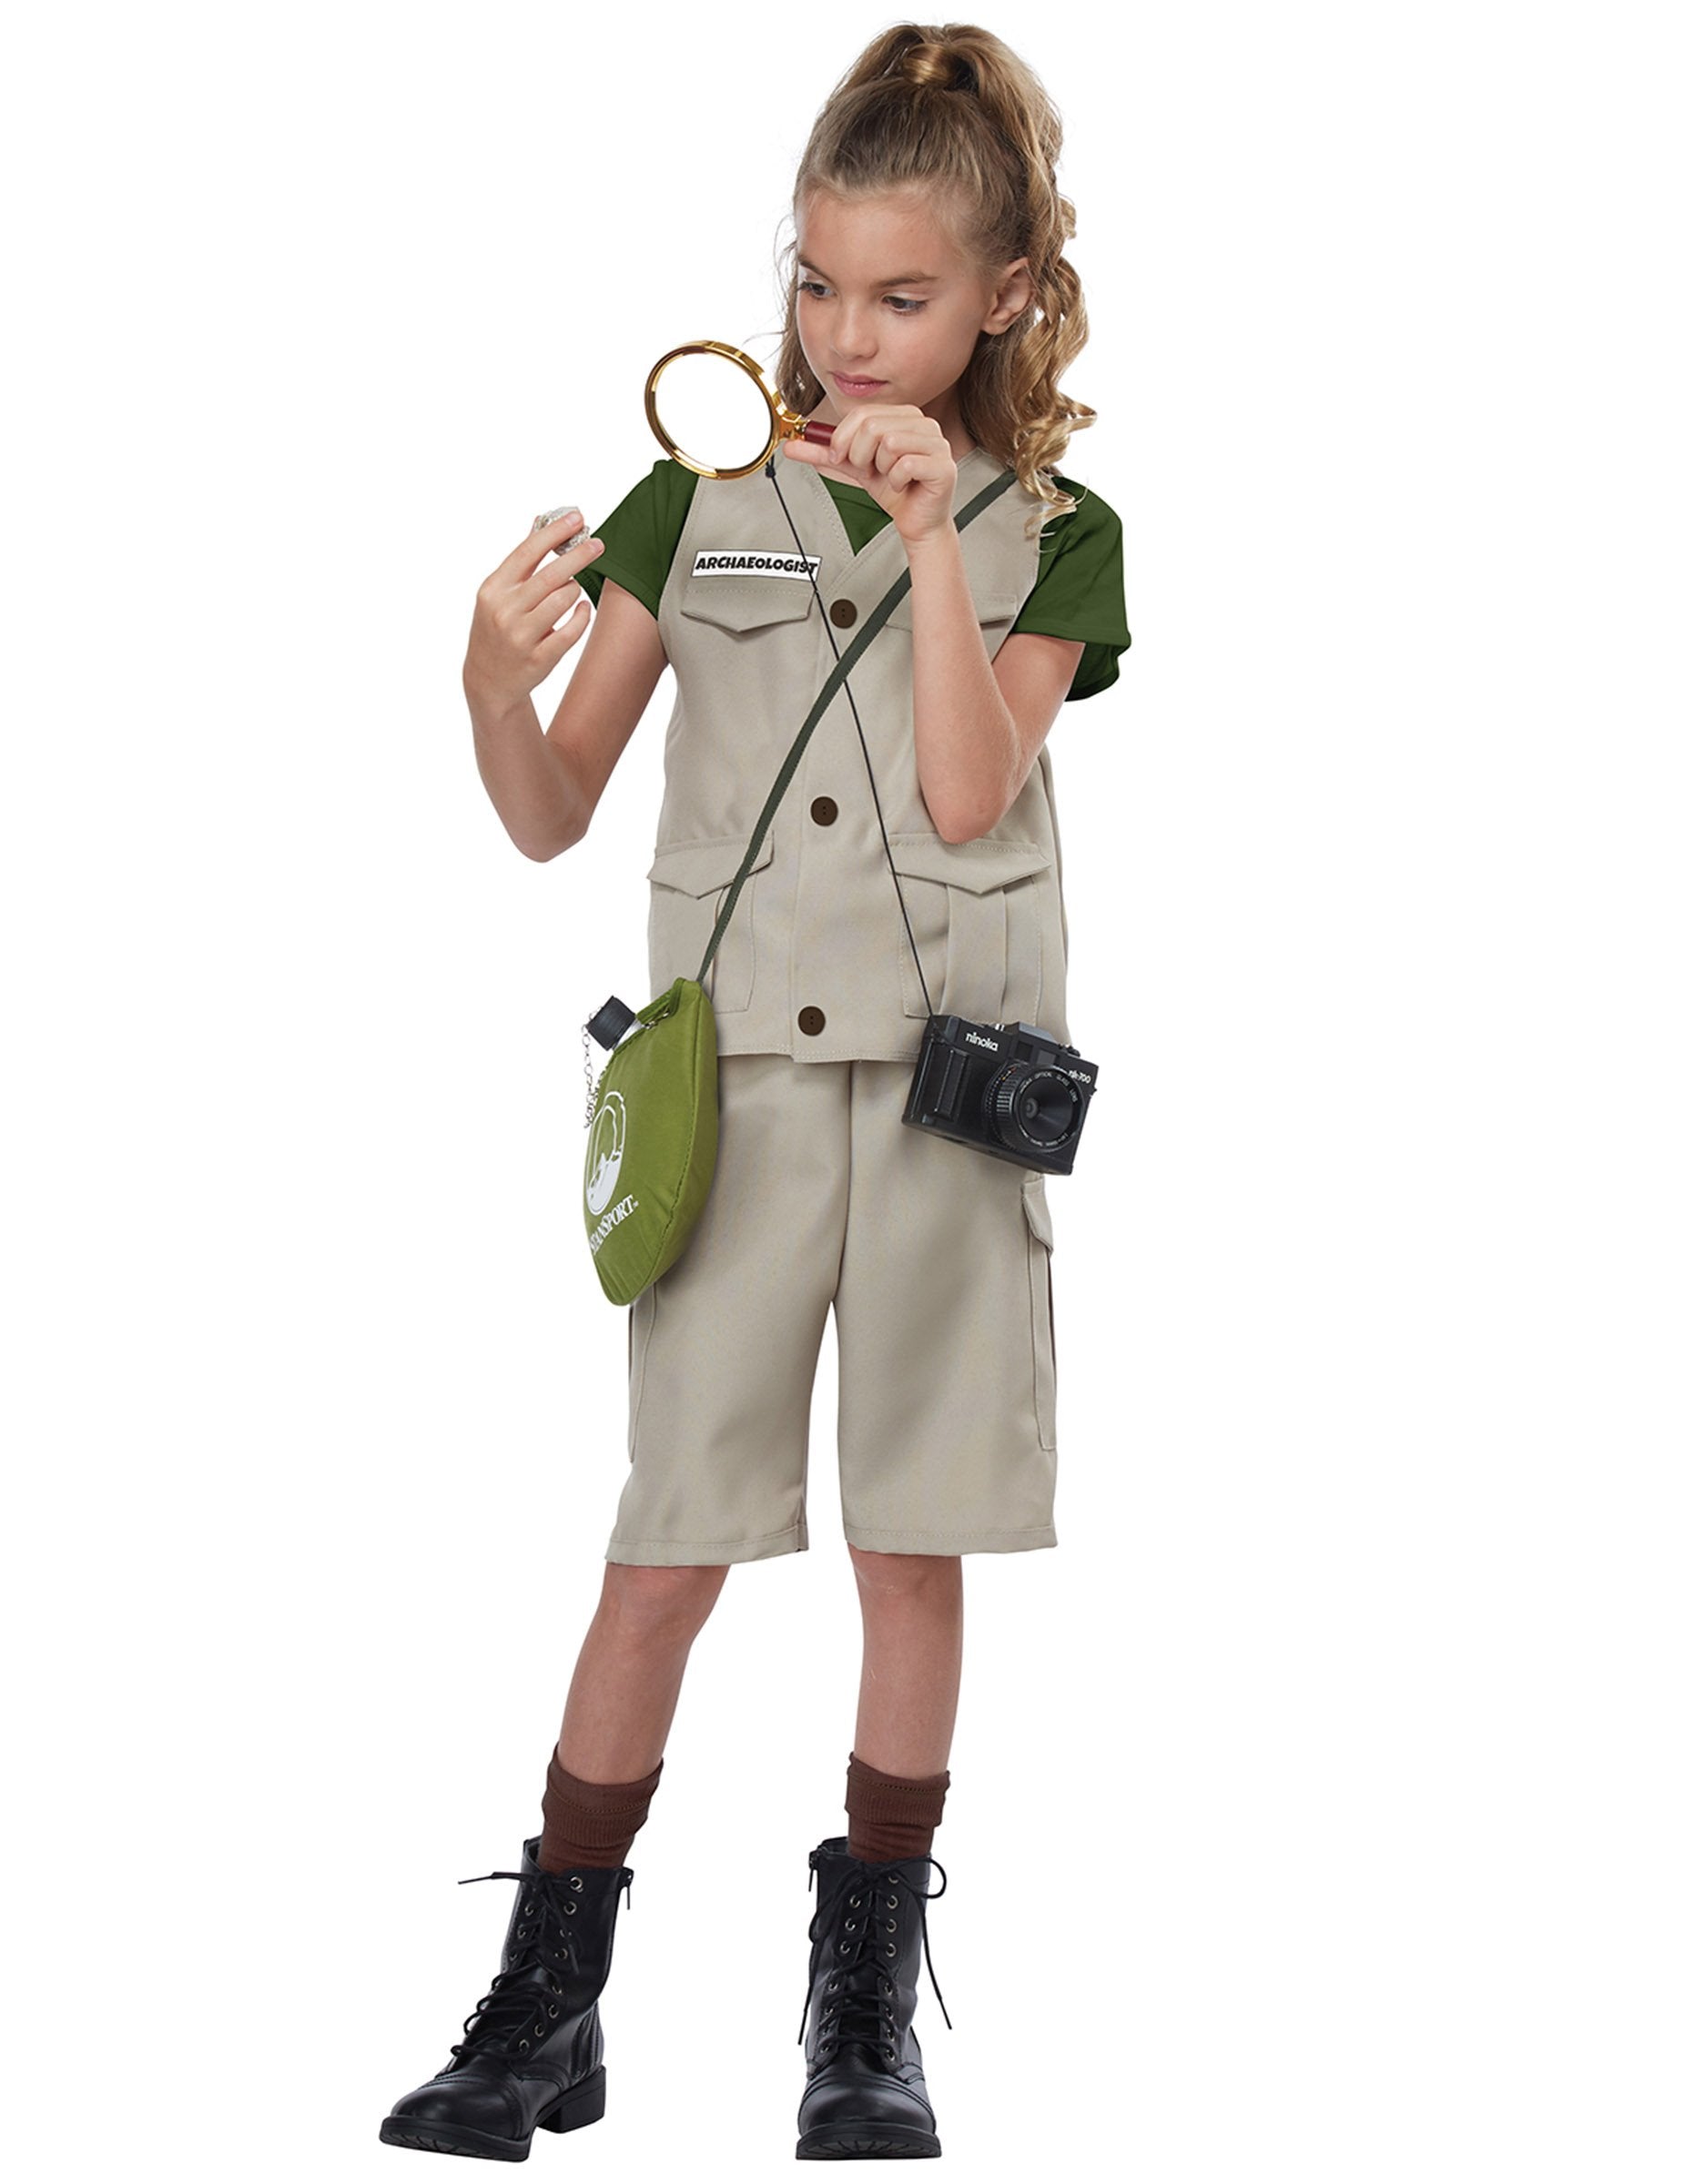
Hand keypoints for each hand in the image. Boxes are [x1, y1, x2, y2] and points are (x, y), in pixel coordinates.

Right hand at [463, 509, 605, 712]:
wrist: (488, 680)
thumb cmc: (497, 629)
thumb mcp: (499, 594)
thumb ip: (522, 561)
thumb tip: (540, 521)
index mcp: (493, 589)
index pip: (527, 552)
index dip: (554, 532)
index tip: (577, 517)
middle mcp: (504, 611)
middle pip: (551, 575)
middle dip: (579, 555)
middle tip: (598, 544)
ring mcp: (521, 636)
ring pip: (564, 600)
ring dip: (574, 590)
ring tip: (571, 591)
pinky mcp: (539, 659)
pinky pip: (572, 630)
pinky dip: (582, 616)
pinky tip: (582, 609)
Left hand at [778, 405, 957, 547]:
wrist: (916, 522)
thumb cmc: (893, 491)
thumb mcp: (854, 468)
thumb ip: (825, 454)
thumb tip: (791, 445)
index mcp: (904, 416)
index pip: (862, 413)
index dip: (843, 438)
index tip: (841, 458)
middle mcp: (923, 423)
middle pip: (873, 426)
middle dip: (861, 456)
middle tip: (872, 471)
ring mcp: (936, 442)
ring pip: (888, 443)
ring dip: (881, 469)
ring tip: (891, 477)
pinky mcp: (943, 465)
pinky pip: (904, 465)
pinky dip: (896, 481)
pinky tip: (904, 486)